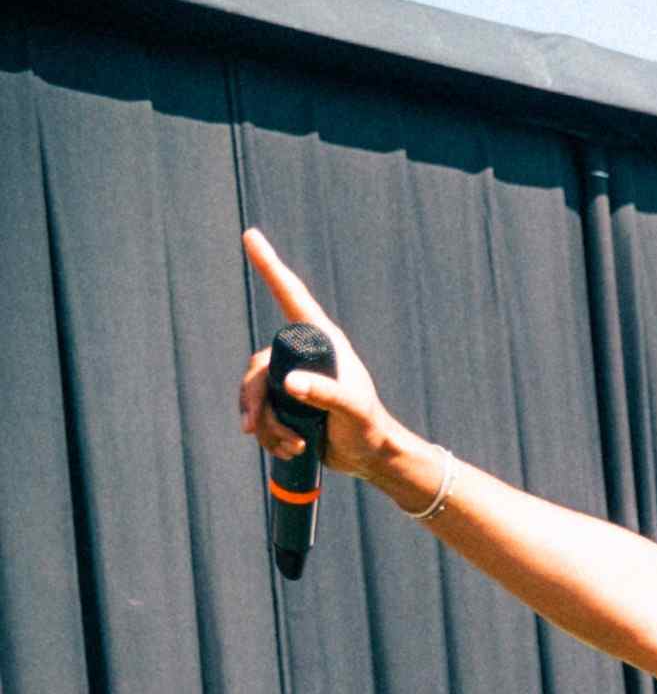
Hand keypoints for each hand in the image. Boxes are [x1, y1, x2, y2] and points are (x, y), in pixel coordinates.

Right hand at [237, 229, 423, 490]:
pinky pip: (259, 411)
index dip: (270, 266)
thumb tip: (288, 384)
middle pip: (258, 365)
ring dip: (264, 423)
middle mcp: (304, 353)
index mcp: (323, 341)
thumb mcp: (352, 411)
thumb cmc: (369, 429)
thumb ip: (326, 396)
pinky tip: (288, 448)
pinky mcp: (286, 401)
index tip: (251, 236)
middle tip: (257, 429)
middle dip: (253, 400)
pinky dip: (267, 432)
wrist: (369, 458)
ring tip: (291, 445)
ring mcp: (293, 376)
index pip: (291, 296)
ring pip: (255, 392)